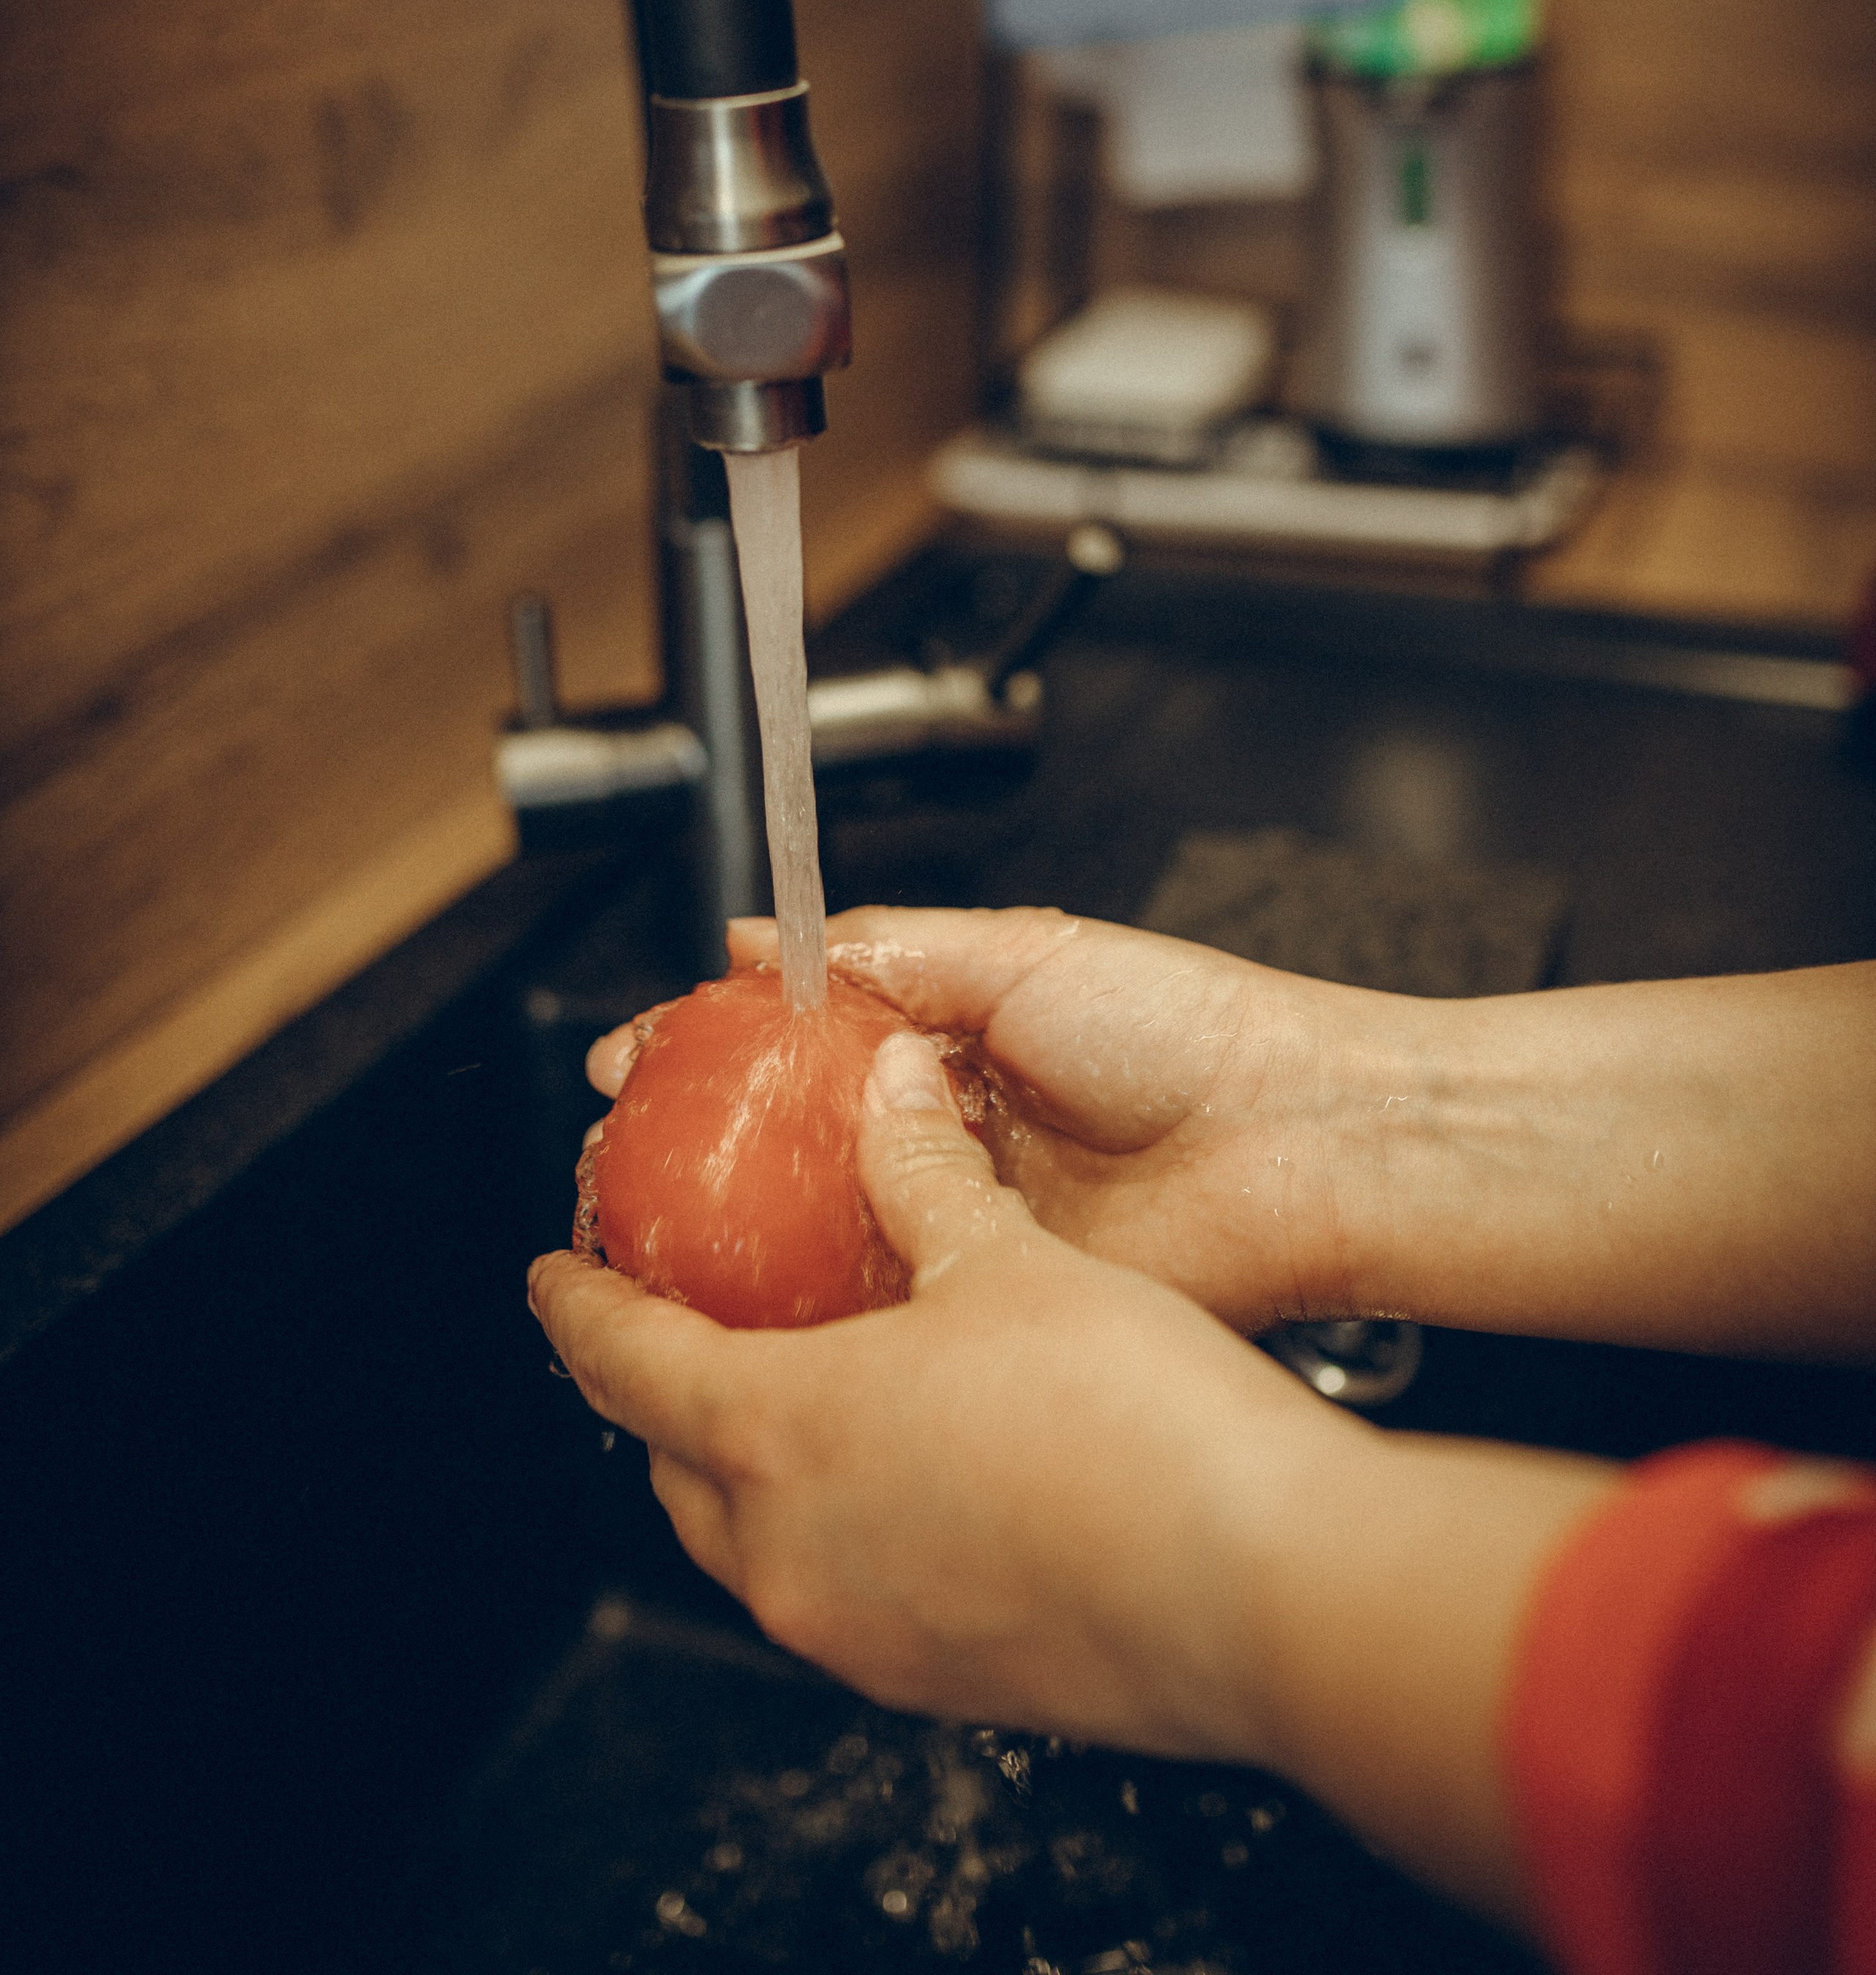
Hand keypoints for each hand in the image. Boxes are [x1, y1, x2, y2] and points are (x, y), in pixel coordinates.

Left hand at [534, 1028, 1340, 1761]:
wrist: (1262, 1592)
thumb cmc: (1127, 1420)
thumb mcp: (1007, 1259)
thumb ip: (925, 1169)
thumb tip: (891, 1082)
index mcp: (780, 1435)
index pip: (628, 1365)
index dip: (579, 1311)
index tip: (551, 1279)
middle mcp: (793, 1555)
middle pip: (675, 1468)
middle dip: (661, 1393)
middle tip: (679, 1321)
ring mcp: (861, 1635)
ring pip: (752, 1545)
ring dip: (746, 1467)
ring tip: (796, 1390)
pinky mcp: (937, 1682)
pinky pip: (836, 1590)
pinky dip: (831, 1524)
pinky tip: (907, 1472)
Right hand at [681, 906, 1416, 1334]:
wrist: (1302, 1151)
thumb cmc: (1192, 1034)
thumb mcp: (1023, 952)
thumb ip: (889, 947)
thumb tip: (761, 937)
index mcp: (944, 1042)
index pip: (791, 1045)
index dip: (706, 1052)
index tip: (635, 1063)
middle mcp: (940, 1135)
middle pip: (786, 1150)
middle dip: (696, 1159)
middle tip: (620, 1163)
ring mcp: (960, 1224)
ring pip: (818, 1238)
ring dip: (734, 1243)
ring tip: (651, 1237)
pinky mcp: (990, 1301)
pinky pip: (882, 1310)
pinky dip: (815, 1311)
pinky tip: (751, 1304)